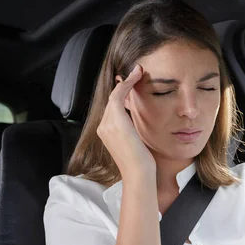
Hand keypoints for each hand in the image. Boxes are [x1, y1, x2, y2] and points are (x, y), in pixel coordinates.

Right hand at [97, 64, 155, 181]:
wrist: (138, 173)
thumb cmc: (141, 162)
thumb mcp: (135, 143)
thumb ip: (132, 130)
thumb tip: (139, 121)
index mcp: (106, 132)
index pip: (113, 107)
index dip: (122, 93)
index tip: (132, 83)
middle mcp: (103, 126)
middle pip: (113, 99)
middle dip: (124, 85)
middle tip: (136, 72)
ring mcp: (107, 123)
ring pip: (115, 95)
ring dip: (127, 82)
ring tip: (138, 72)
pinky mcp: (115, 120)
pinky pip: (118, 95)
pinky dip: (127, 83)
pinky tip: (137, 76)